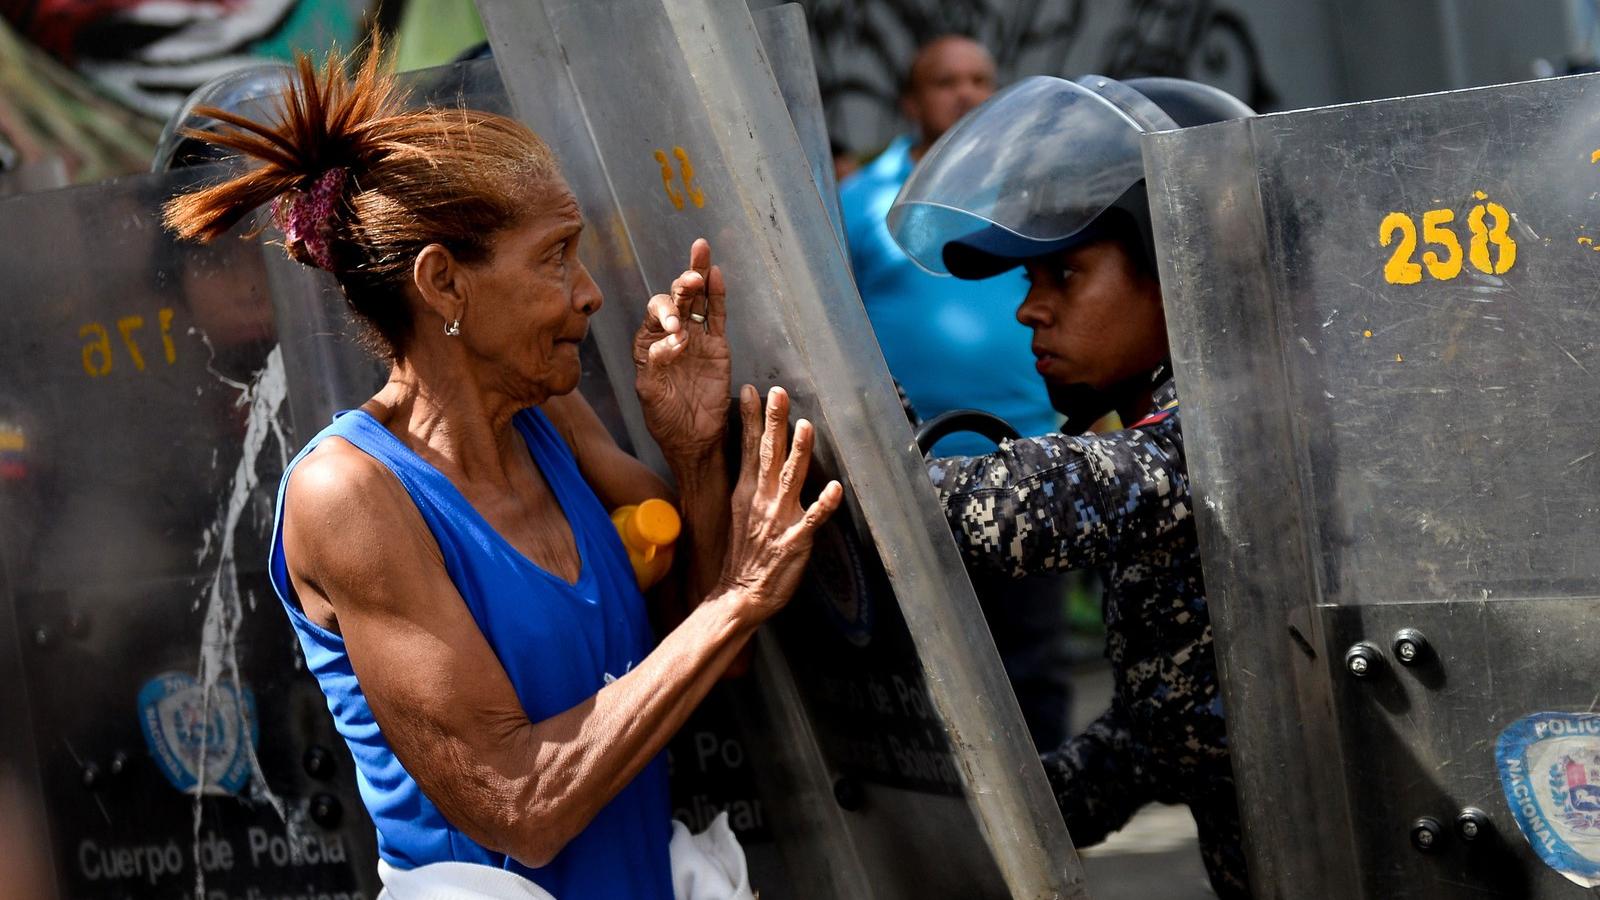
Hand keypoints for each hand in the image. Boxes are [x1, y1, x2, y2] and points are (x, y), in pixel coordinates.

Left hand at [634, 238, 731, 461]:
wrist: (694, 440)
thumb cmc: (665, 420)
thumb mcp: (651, 395)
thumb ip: (655, 365)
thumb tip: (674, 339)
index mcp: (648, 343)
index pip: (655, 315)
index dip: (665, 314)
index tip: (676, 330)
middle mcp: (671, 335)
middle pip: (676, 298)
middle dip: (682, 285)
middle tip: (691, 277)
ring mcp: (696, 338)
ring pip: (698, 300)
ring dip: (699, 276)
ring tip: (701, 252)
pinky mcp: (717, 347)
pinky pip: (717, 316)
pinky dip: (717, 296)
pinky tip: (716, 274)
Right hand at [718, 385, 843, 624]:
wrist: (739, 594)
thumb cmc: (743, 555)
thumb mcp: (738, 512)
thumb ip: (750, 483)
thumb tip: (755, 456)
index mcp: (747, 492)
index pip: (748, 448)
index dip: (751, 418)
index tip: (751, 391)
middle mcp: (761, 500)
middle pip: (768, 454)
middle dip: (774, 422)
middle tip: (778, 393)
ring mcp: (778, 520)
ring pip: (790, 479)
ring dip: (798, 452)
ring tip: (805, 426)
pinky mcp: (795, 541)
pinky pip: (812, 520)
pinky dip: (823, 504)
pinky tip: (835, 488)